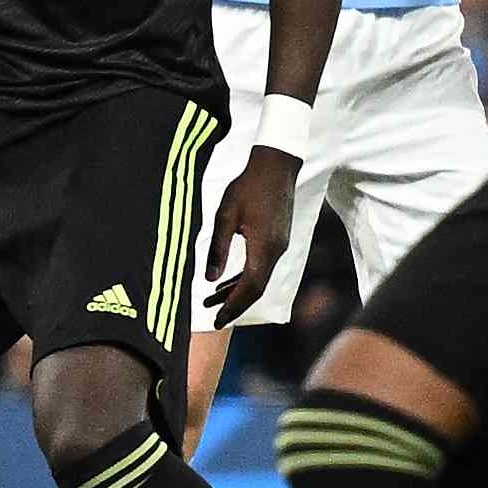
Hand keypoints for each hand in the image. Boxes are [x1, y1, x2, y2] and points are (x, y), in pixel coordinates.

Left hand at [201, 152, 299, 321]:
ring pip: (259, 279)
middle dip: (234, 305)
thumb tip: (209, 279)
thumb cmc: (248, 186)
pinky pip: (261, 267)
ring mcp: (279, 246)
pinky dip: (244, 278)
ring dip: (237, 291)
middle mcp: (275, 251)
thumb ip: (218, 249)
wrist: (276, 166)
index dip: (233, 307)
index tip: (216, 322)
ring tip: (211, 300)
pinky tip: (226, 280)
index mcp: (264, 248)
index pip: (250, 288)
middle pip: (256, 289)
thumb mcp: (225, 216)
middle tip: (212, 319)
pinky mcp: (277, 240)